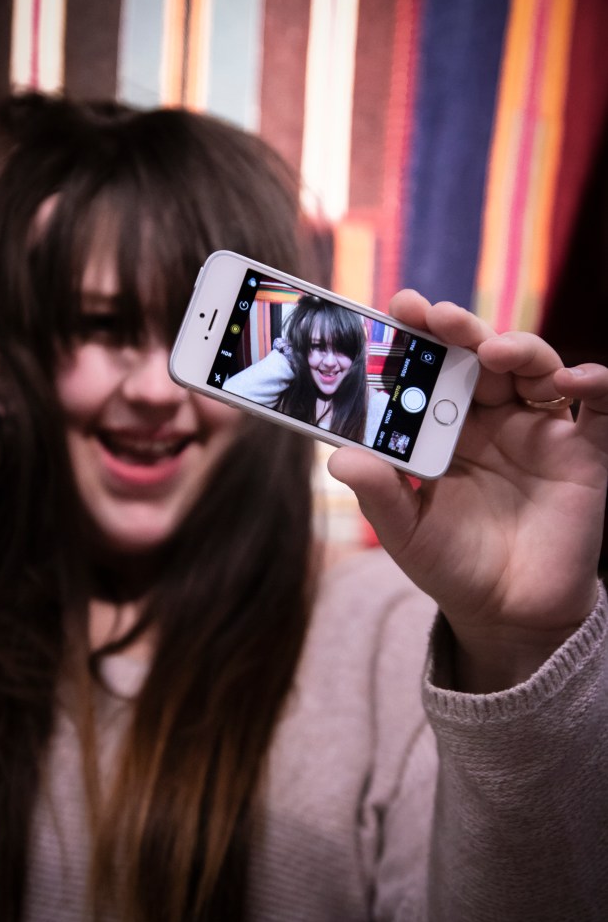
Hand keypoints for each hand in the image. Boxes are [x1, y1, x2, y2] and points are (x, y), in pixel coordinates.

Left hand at [328, 291, 607, 690]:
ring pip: (535, 367)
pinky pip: (599, 407)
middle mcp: (493, 419)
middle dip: (460, 329)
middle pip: (481, 354)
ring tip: (490, 351)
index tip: (398, 308)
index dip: (419, 335)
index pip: (432, 367)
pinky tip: (572, 380)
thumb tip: (339, 456)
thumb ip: (379, 492)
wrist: (507, 614)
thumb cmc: (452, 565)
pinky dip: (595, 383)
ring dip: (516, 348)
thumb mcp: (405, 531)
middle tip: (435, 315)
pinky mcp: (583, 452)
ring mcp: (539, 431)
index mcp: (446, 427)